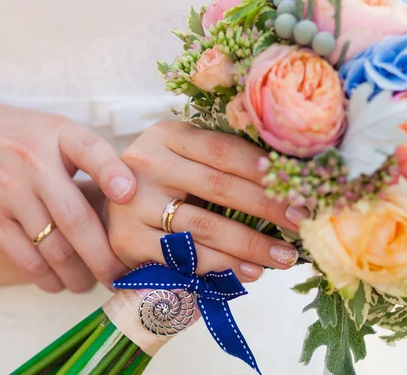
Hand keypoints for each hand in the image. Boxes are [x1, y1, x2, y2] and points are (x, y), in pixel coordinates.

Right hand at [0, 90, 134, 291]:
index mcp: (57, 134)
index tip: (129, 195)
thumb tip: (129, 198)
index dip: (113, 173)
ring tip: (91, 283)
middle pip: (77, 217)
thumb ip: (86, 157)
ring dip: (79, 274)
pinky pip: (25, 259)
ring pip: (54, 247)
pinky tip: (58, 282)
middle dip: (105, 256)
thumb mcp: (48, 131)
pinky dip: (48, 278)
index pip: (90, 150)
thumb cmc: (10, 137)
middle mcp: (33, 162)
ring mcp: (8, 192)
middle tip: (121, 275)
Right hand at [107, 121, 308, 282]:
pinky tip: (249, 271)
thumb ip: (218, 159)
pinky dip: (222, 266)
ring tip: (283, 256)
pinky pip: (184, 257)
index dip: (263, 170)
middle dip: (267, 207)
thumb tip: (284, 179)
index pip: (223, 149)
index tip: (298, 188)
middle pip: (219, 186)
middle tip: (301, 223)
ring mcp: (134, 203)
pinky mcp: (129, 240)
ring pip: (204, 226)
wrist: (106, 207)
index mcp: (167, 135)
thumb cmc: (160, 180)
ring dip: (250, 244)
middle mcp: (146, 163)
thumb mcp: (179, 155)